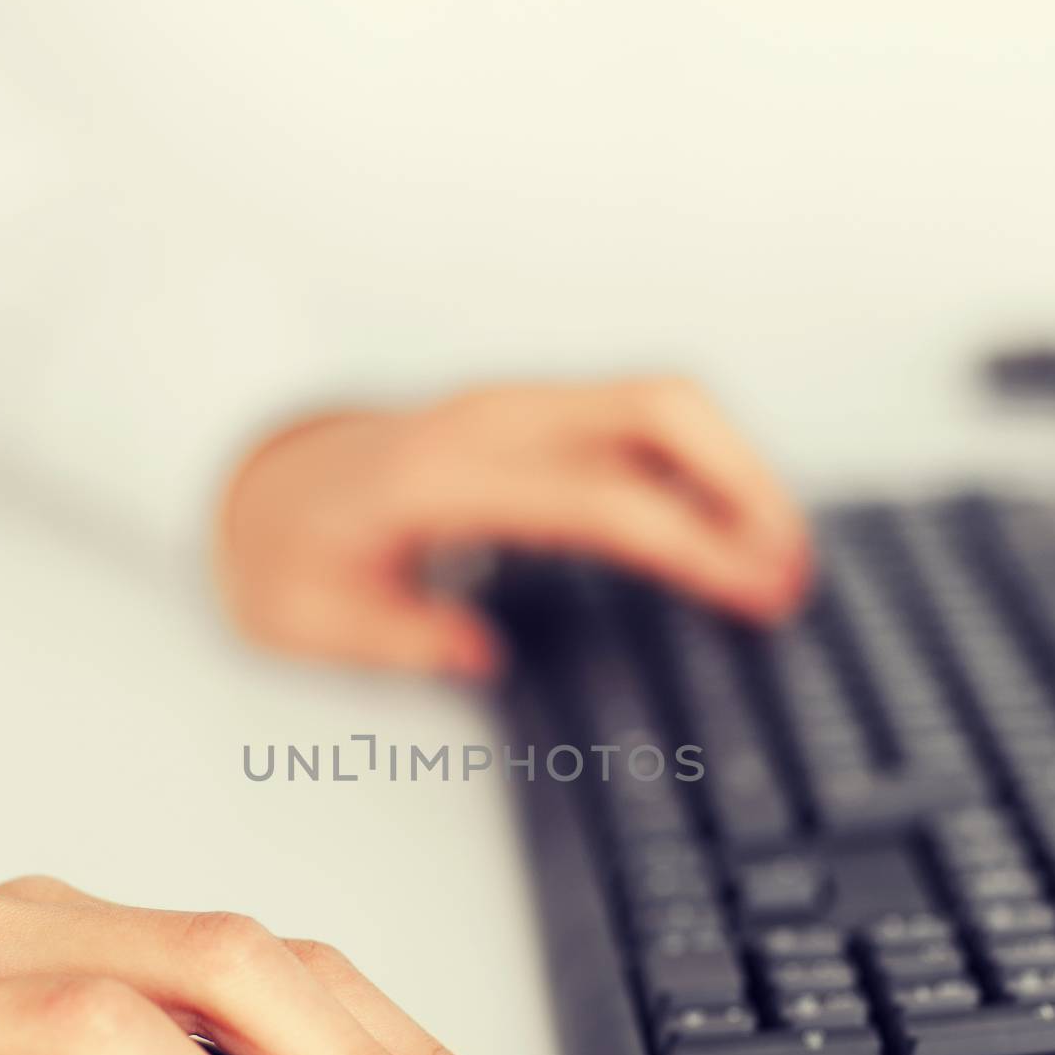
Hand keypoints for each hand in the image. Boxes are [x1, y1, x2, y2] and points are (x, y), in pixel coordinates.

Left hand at [215, 376, 812, 674]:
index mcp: (444, 476)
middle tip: (794, 574)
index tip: (764, 592)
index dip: (696, 544)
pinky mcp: (536, 414)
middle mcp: (494, 419)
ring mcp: (519, 405)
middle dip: (748, 483)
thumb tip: (482, 654)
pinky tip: (726, 523)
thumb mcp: (309, 619)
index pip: (604, 497)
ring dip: (737, 465)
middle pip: (659, 409)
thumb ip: (395, 637)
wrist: (261, 483)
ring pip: (662, 400)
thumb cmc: (286, 555)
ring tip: (780, 555)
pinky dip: (701, 461)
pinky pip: (638, 417)